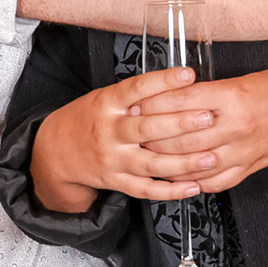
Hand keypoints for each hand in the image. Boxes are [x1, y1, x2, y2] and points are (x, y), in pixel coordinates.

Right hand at [30, 68, 218, 211]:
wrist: (56, 152)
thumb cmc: (87, 119)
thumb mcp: (104, 97)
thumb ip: (134, 94)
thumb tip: (174, 82)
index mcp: (107, 104)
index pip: (137, 89)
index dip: (164, 81)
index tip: (188, 75)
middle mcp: (110, 132)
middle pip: (147, 128)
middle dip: (180, 124)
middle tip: (208, 118)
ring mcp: (113, 159)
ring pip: (152, 163)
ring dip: (184, 163)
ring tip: (211, 157)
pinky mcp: (116, 181)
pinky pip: (146, 190)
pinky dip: (171, 191)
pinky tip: (193, 186)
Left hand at [135, 69, 267, 192]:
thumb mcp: (246, 79)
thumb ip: (213, 90)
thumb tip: (177, 94)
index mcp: (234, 97)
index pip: (182, 100)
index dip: (154, 101)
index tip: (134, 101)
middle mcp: (236, 126)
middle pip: (181, 134)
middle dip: (151, 133)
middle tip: (130, 131)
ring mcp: (242, 151)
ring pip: (193, 161)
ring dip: (165, 159)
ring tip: (144, 154)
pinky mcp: (249, 167)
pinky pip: (214, 180)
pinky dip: (191, 181)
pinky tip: (175, 177)